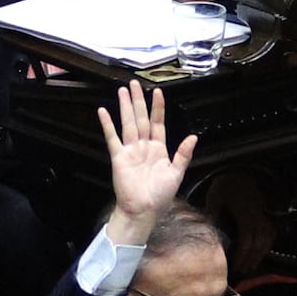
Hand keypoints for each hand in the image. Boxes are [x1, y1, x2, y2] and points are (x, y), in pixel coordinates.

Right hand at [97, 78, 193, 241]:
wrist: (143, 211)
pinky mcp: (119, 157)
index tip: (157, 93)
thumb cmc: (160, 196)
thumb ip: (183, 154)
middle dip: (138, 100)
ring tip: (122, 91)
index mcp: (159, 150)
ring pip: (128, 124)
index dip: (158, 108)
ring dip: (125, 107)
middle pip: (141, 118)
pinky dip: (108, 125)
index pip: (158, 123)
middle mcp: (144, 147)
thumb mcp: (176, 174)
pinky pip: (112, 138)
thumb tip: (193, 137)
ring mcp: (130, 151)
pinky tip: (103, 112)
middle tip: (134, 84)